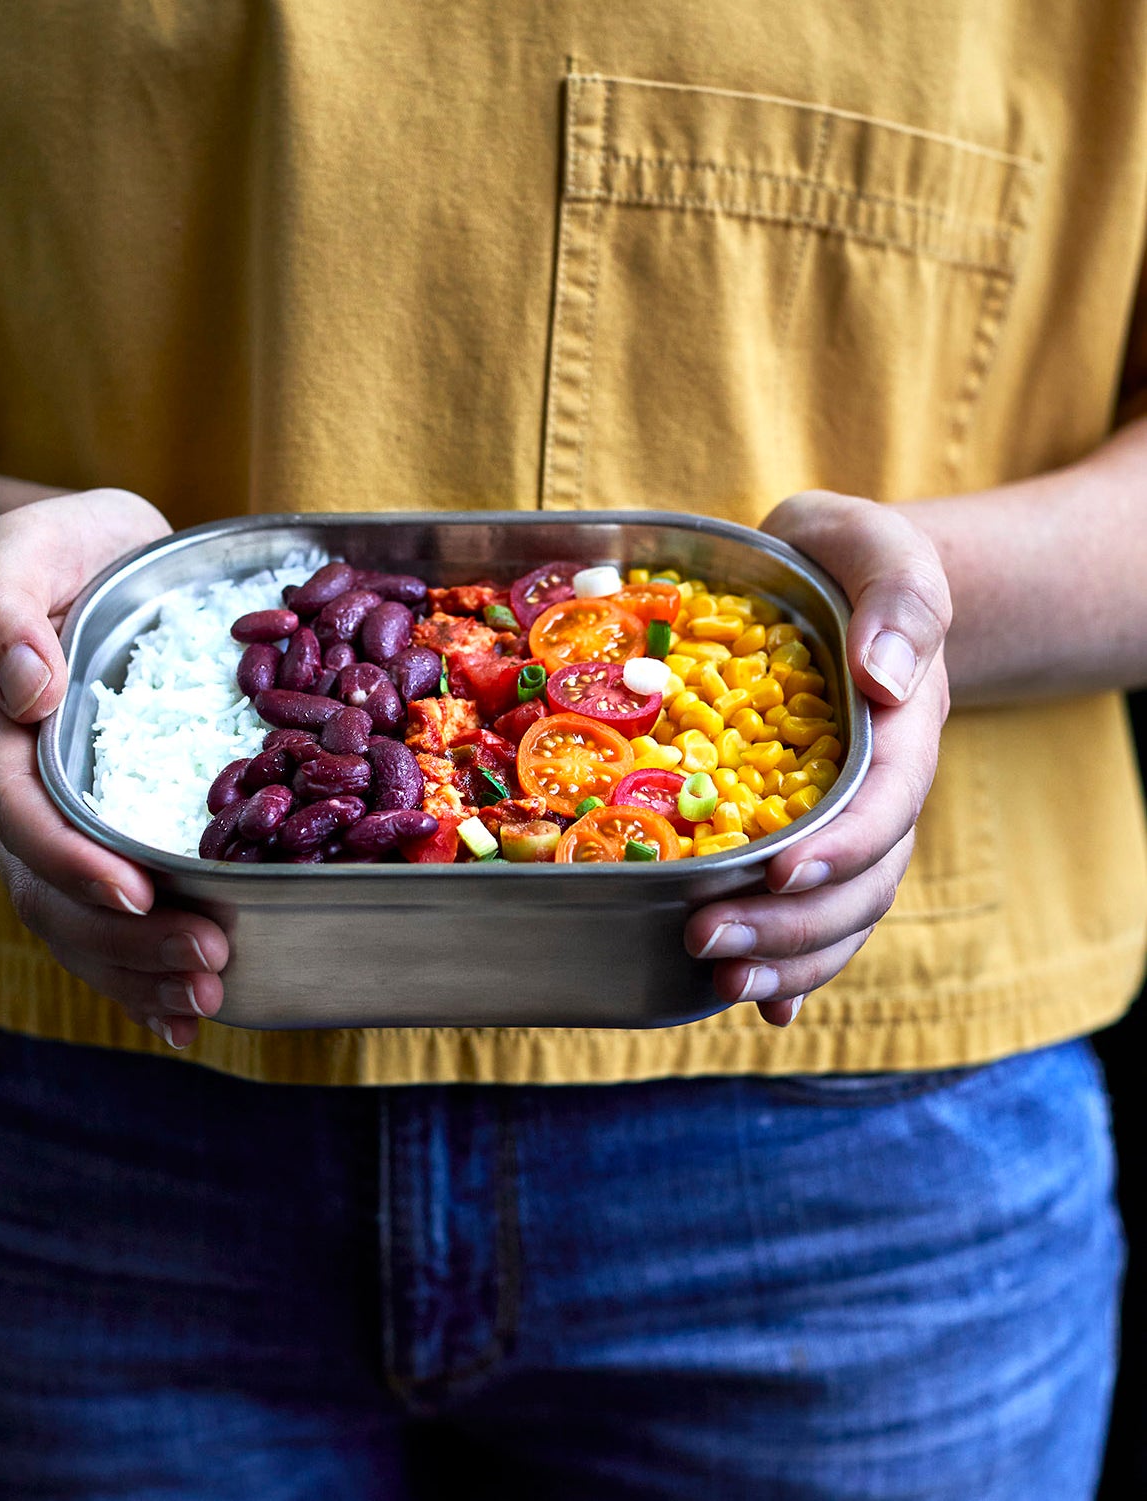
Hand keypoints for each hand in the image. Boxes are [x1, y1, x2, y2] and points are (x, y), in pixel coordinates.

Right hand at [0, 489, 229, 1048]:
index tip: (140, 893)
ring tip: (209, 998)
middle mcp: (19, 789)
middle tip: (209, 962)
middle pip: (48, 889)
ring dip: (139, 970)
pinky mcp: (107, 833)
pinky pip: (112, 916)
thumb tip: (24, 690)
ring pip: (78, 921)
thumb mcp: (24, 546)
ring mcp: (61, 820)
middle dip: (124, 940)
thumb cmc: (64, 550)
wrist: (98, 566)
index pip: (19, 811)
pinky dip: (144, 969)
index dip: (71, 861)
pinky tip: (188, 1009)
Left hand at [683, 491, 951, 1025]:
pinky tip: (756, 1003)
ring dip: (785, 955)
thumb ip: (901, 598)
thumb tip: (886, 677)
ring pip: (838, 911)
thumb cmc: (847, 560)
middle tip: (708, 939)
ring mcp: (848, 820)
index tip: (779, 870)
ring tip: (720, 979)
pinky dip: (793, 962)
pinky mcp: (809, 834)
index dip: (840, 845)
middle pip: (860, 880)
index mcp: (901, 728)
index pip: (885, 803)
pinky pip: (810, 909)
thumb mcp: (879, 549)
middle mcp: (881, 788)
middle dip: (791, 922)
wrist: (835, 581)